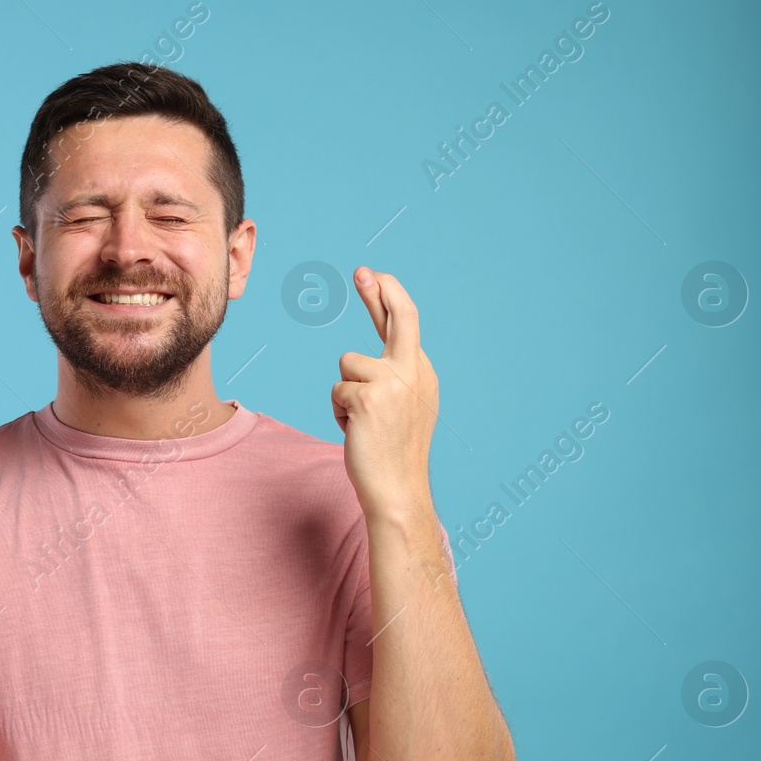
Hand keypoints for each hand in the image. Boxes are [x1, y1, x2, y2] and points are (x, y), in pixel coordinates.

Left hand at [331, 269, 438, 520]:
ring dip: (345, 393)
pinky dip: (339, 413)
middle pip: (399, 316)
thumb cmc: (391, 454)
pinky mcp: (369, 397)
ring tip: (362, 423)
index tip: (374, 276)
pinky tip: (356, 432)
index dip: (388, 297)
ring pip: (348, 364)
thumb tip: (358, 360)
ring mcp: (394, 382)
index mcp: (423, 373)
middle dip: (379, 289)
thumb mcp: (400, 409)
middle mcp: (415, 371)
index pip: (405, 324)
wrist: (397, 490)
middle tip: (362, 270)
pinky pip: (337, 391)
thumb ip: (389, 378)